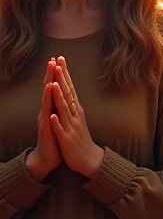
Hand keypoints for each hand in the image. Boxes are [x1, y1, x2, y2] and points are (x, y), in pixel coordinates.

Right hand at [25, 59, 61, 181]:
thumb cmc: (54, 138)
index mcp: (52, 108)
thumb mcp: (58, 119)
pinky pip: (47, 118)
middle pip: (48, 91)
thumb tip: (62, 93)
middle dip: (50, 76)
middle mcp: (46, 112)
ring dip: (48, 89)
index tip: (58, 59)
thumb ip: (58, 107)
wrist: (47, 158)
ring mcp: (45, 121)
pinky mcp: (46, 131)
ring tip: (50, 77)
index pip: (54, 88)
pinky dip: (48, 108)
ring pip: (46, 102)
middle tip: (52, 60)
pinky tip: (49, 102)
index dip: (56, 74)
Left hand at [49, 57, 103, 178]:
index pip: (70, 87)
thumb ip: (72, 105)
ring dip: (59, 97)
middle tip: (57, 63)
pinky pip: (61, 130)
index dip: (65, 74)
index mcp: (76, 110)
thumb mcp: (78, 118)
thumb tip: (69, 90)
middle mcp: (75, 115)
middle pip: (68, 93)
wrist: (90, 160)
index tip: (60, 60)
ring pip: (64, 110)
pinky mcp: (67, 140)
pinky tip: (52, 116)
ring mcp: (71, 127)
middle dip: (62, 78)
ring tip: (54, 84)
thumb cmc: (81, 139)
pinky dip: (57, 122)